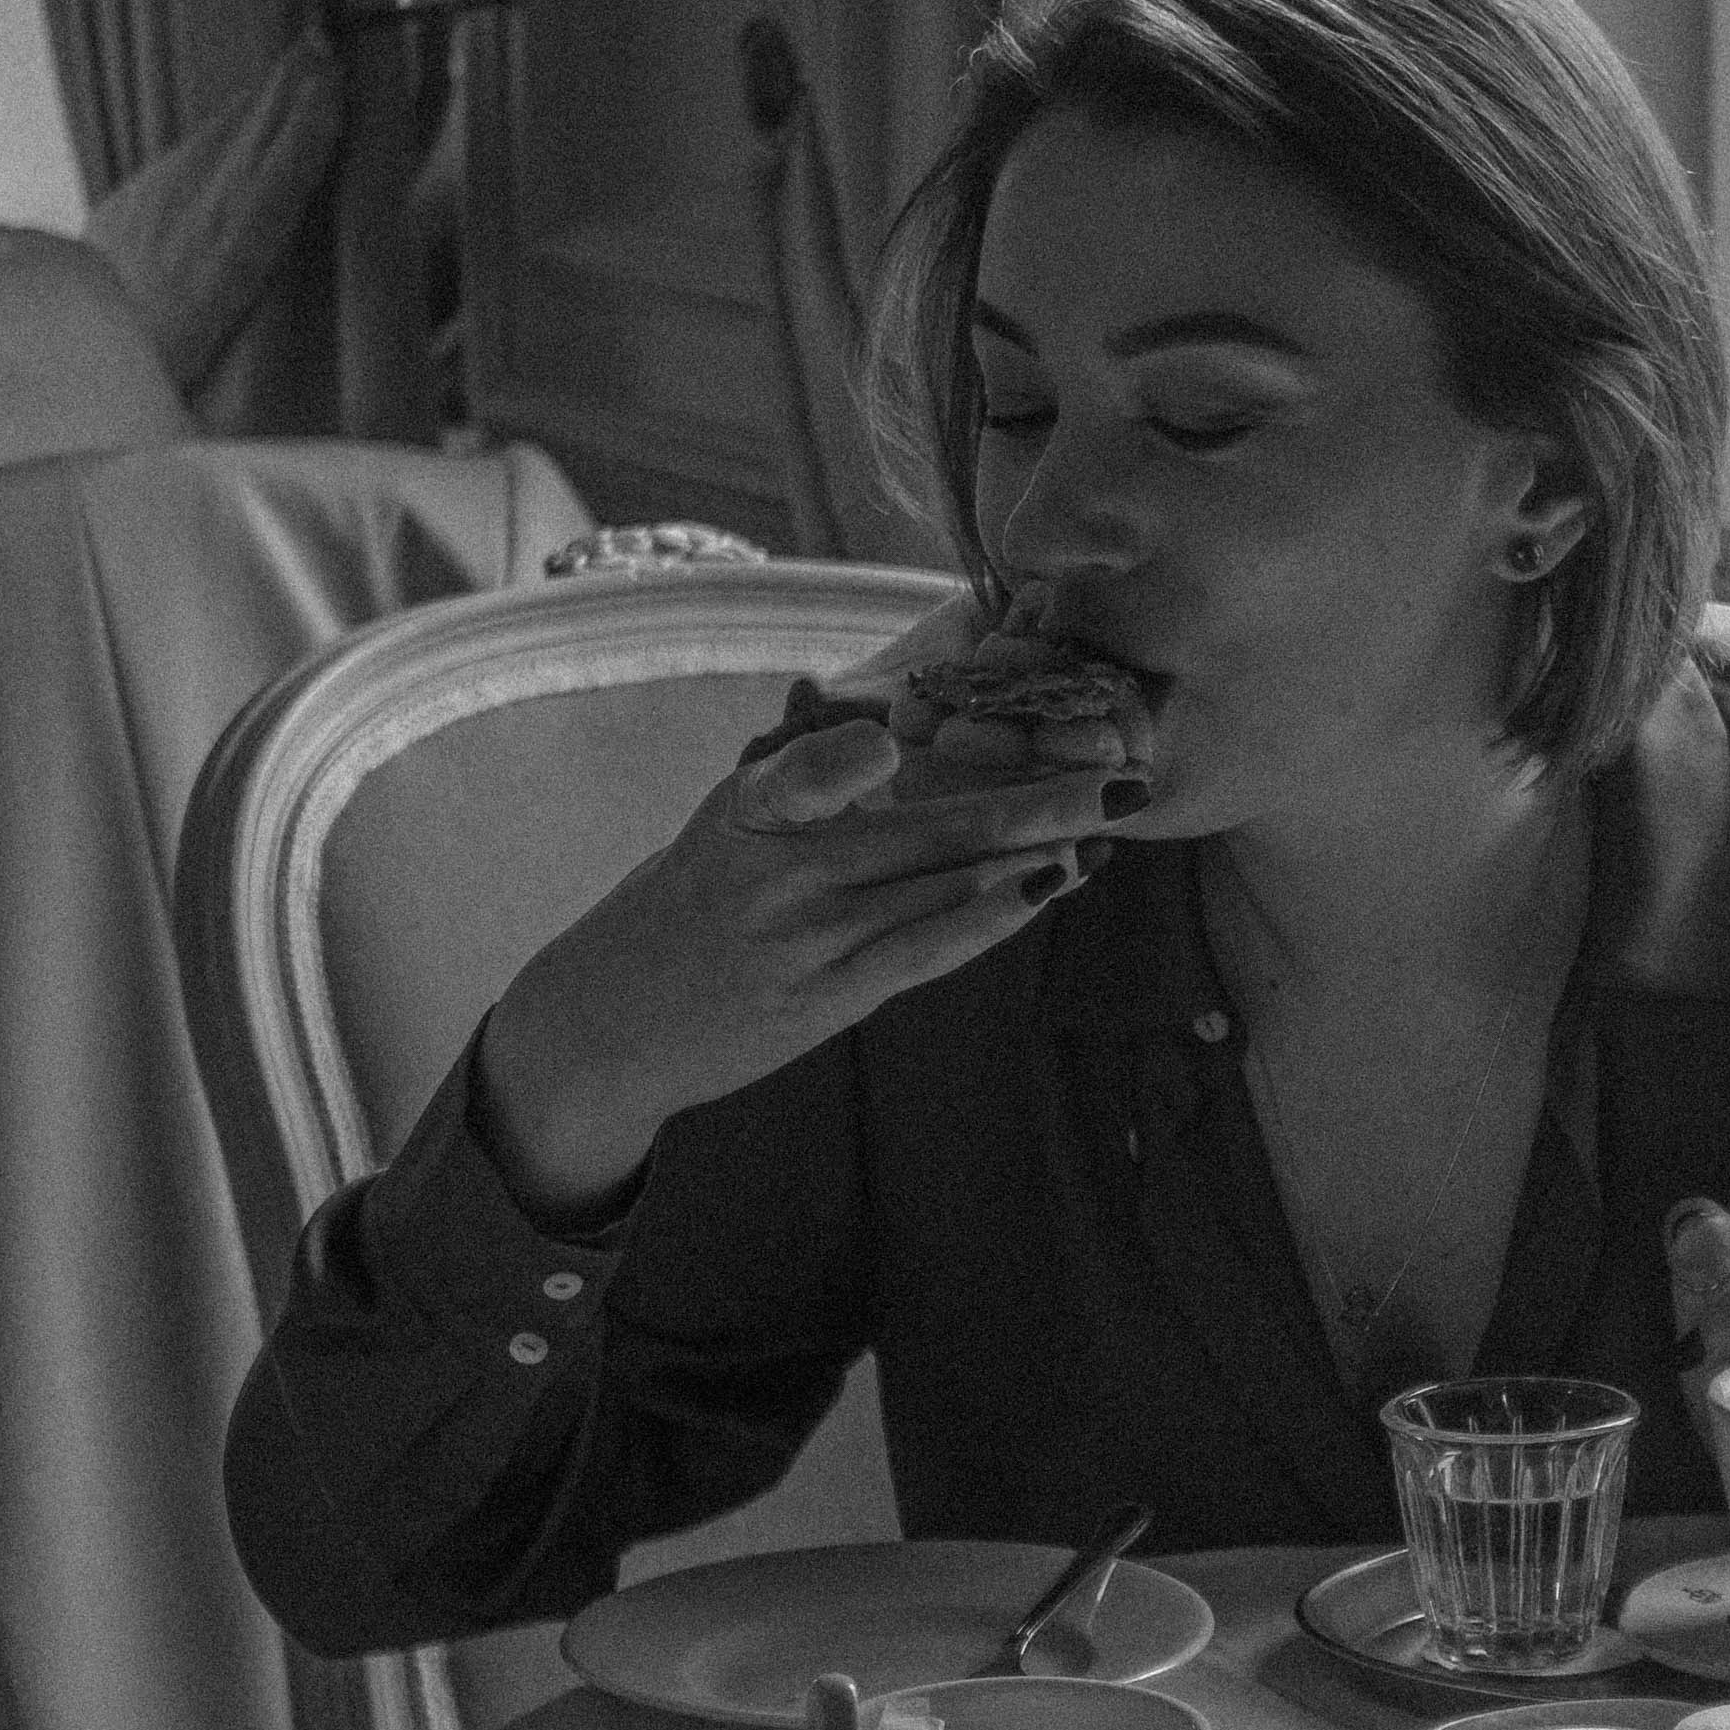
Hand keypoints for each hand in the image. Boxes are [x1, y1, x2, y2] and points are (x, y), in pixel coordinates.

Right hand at [471, 679, 1138, 1221]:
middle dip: (1033, 802)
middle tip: (1119, 774)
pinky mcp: (827, 999)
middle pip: (922, 831)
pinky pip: (927, 950)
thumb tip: (842, 705)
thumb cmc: (687, 906)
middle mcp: (774, 876)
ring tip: (1107, 822)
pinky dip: (995, 914)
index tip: (901, 739)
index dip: (844, 761)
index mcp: (744, 812)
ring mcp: (805, 943)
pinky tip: (1051, 884)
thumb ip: (794, 774)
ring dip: (1037, 855)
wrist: (610, 1025)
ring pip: (940, 889)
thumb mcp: (721, 826)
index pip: (796, 776)